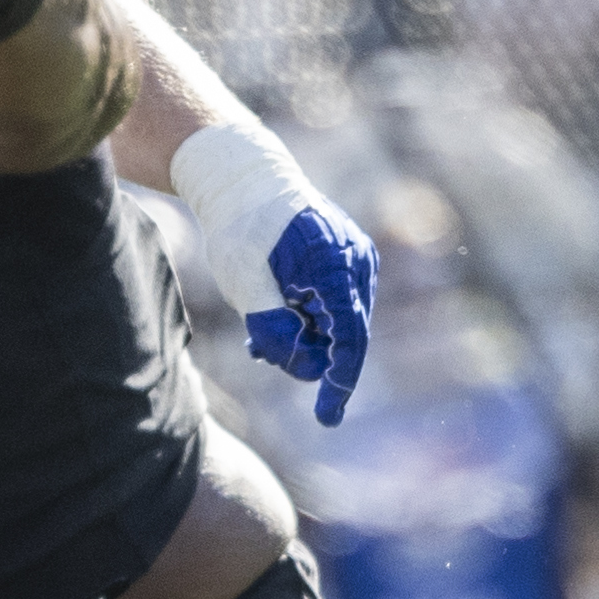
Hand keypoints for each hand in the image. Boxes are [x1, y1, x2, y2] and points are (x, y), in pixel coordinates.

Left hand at [169, 125, 377, 425]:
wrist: (245, 179)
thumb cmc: (241, 228)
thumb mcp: (245, 284)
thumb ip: (274, 329)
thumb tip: (307, 370)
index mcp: (336, 267)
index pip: (349, 340)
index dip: (340, 383)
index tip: (326, 419)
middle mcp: (357, 264)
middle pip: (341, 336)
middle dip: (304, 353)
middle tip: (257, 349)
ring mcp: (356, 261)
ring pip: (335, 323)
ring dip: (300, 337)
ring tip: (256, 336)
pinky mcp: (346, 261)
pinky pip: (332, 305)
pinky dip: (304, 320)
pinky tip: (269, 321)